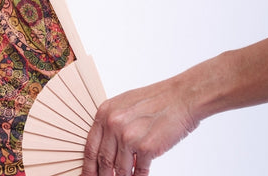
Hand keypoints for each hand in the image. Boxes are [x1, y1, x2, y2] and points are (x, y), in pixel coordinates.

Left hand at [81, 77, 198, 175]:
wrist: (180, 98)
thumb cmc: (155, 100)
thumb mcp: (124, 105)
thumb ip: (112, 124)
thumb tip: (107, 149)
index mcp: (104, 112)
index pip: (90, 146)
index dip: (88, 166)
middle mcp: (113, 124)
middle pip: (103, 160)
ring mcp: (129, 136)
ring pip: (119, 169)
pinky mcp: (146, 147)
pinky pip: (139, 172)